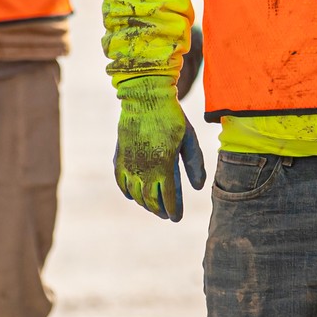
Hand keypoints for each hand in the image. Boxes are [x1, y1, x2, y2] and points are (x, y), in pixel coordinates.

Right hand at [113, 75, 205, 220]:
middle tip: (166, 215)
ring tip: (153, 206)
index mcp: (164, 165)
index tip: (177, 218)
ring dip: (145, 204)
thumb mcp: (188, 139)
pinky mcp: (119, 157)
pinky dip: (128, 192)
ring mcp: (129, 164)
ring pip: (136, 194)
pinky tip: (134, 195)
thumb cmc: (171, 117)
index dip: (173, 210)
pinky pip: (121, 183)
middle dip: (159, 211)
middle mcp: (144, 168)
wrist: (145, 98)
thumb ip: (194, 164)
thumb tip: (198, 187)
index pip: (169, 197)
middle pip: (151, 200)